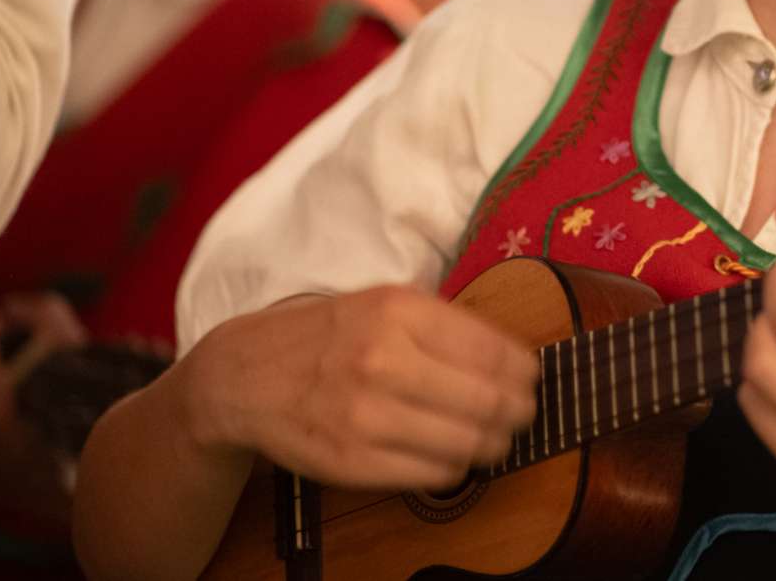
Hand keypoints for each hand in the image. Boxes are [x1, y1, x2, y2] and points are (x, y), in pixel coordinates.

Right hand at [179, 286, 536, 491]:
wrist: (243, 376)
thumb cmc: (325, 335)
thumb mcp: (382, 303)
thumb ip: (441, 323)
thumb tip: (510, 355)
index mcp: (397, 311)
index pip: (491, 349)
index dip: (525, 371)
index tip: (533, 378)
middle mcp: (383, 359)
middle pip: (487, 399)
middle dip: (518, 412)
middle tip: (525, 414)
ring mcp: (365, 414)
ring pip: (465, 442)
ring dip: (492, 444)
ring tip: (497, 439)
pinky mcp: (351, 459)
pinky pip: (430, 472)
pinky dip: (454, 468)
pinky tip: (455, 456)